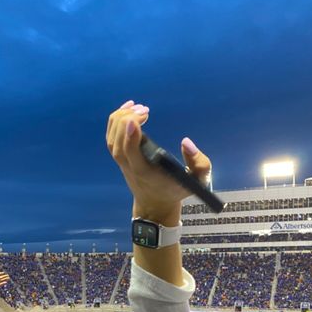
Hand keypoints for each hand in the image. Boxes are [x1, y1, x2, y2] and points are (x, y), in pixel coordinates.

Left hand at [106, 100, 210, 222]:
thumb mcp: (197, 182)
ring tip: (137, 106)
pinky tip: (128, 109)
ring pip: (111, 139)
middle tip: (145, 109)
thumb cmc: (176, 189)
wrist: (155, 205)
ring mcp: (123, 163)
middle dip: (127, 121)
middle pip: (118, 143)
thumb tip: (186, 142)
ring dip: (120, 119)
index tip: (138, 119)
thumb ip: (199, 163)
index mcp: (146, 172)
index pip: (131, 154)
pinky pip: (112, 138)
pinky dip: (116, 122)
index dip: (131, 136)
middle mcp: (131, 167)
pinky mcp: (121, 158)